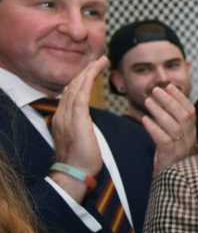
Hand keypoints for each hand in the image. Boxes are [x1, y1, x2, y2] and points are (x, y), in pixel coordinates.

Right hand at [49, 56, 107, 181]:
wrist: (76, 172)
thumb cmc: (83, 161)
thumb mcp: (82, 139)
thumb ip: (82, 127)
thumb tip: (87, 121)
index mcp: (63, 119)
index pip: (70, 94)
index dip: (81, 80)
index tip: (90, 71)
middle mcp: (62, 114)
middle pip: (72, 87)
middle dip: (86, 71)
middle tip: (99, 60)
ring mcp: (67, 116)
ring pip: (76, 87)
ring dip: (88, 72)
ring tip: (101, 61)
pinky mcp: (76, 119)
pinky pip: (81, 95)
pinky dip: (87, 81)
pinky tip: (95, 72)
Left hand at [143, 83, 197, 173]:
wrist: (170, 188)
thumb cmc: (168, 161)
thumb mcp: (173, 142)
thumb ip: (169, 125)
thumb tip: (157, 105)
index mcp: (191, 134)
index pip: (191, 111)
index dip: (180, 98)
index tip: (169, 86)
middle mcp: (190, 141)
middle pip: (184, 116)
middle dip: (170, 100)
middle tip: (156, 90)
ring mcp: (181, 150)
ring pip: (175, 126)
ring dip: (161, 111)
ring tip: (148, 101)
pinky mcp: (170, 158)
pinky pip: (164, 140)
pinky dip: (154, 128)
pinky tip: (145, 120)